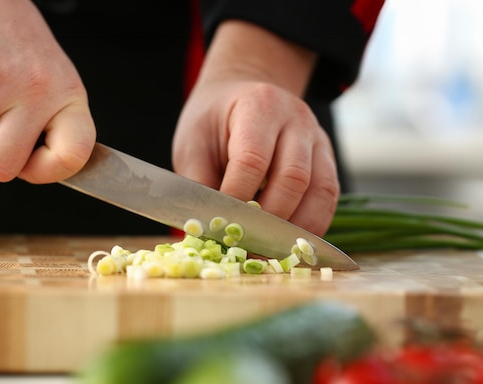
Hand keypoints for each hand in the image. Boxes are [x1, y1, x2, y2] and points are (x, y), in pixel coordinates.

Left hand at [172, 21, 338, 235]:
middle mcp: (295, 119)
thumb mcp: (192, 144)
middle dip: (268, 221)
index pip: (252, 160)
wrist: (240, 93)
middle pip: (293, 178)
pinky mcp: (327, 158)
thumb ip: (198, 184)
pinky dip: (312, 225)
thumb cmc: (212, 121)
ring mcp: (317, 138)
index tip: (222, 227)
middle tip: (246, 249)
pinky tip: (289, 243)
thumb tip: (205, 231)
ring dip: (295, 229)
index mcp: (257, 107)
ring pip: (321, 191)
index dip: (238, 199)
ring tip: (268, 253)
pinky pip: (329, 197)